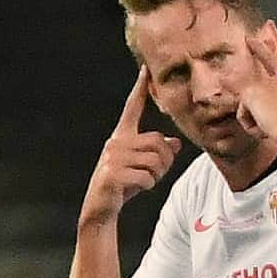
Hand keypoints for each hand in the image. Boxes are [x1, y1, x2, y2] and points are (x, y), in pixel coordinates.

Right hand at [79, 66, 180, 228]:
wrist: (100, 208)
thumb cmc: (123, 185)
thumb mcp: (142, 167)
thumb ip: (157, 153)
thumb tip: (176, 143)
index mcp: (122, 136)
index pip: (133, 108)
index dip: (140, 89)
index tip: (146, 69)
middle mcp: (116, 142)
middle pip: (158, 141)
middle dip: (165, 161)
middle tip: (156, 174)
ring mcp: (113, 158)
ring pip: (155, 161)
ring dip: (157, 175)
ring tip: (146, 181)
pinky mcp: (113, 174)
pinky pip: (146, 177)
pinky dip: (148, 186)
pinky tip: (137, 188)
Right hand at [220, 36, 276, 145]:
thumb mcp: (252, 95)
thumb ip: (236, 84)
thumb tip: (223, 77)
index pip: (266, 55)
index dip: (256, 47)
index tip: (250, 40)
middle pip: (258, 89)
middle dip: (247, 101)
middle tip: (245, 107)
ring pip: (260, 107)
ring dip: (252, 117)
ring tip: (258, 124)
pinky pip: (267, 122)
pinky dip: (261, 128)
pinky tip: (264, 132)